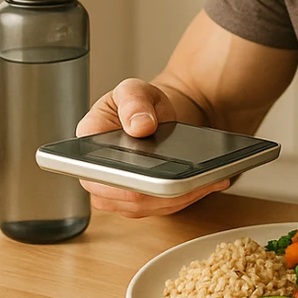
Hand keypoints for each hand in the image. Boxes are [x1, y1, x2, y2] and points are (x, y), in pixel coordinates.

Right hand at [75, 77, 229, 217]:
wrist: (152, 116)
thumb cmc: (139, 104)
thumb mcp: (135, 90)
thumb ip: (134, 101)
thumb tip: (140, 125)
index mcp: (88, 143)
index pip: (98, 172)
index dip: (123, 182)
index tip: (152, 179)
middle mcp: (96, 174)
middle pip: (128, 197)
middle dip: (163, 192)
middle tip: (194, 180)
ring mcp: (116, 192)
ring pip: (147, 206)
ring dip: (180, 196)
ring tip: (209, 180)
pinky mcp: (137, 201)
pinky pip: (160, 207)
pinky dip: (186, 197)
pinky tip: (208, 183)